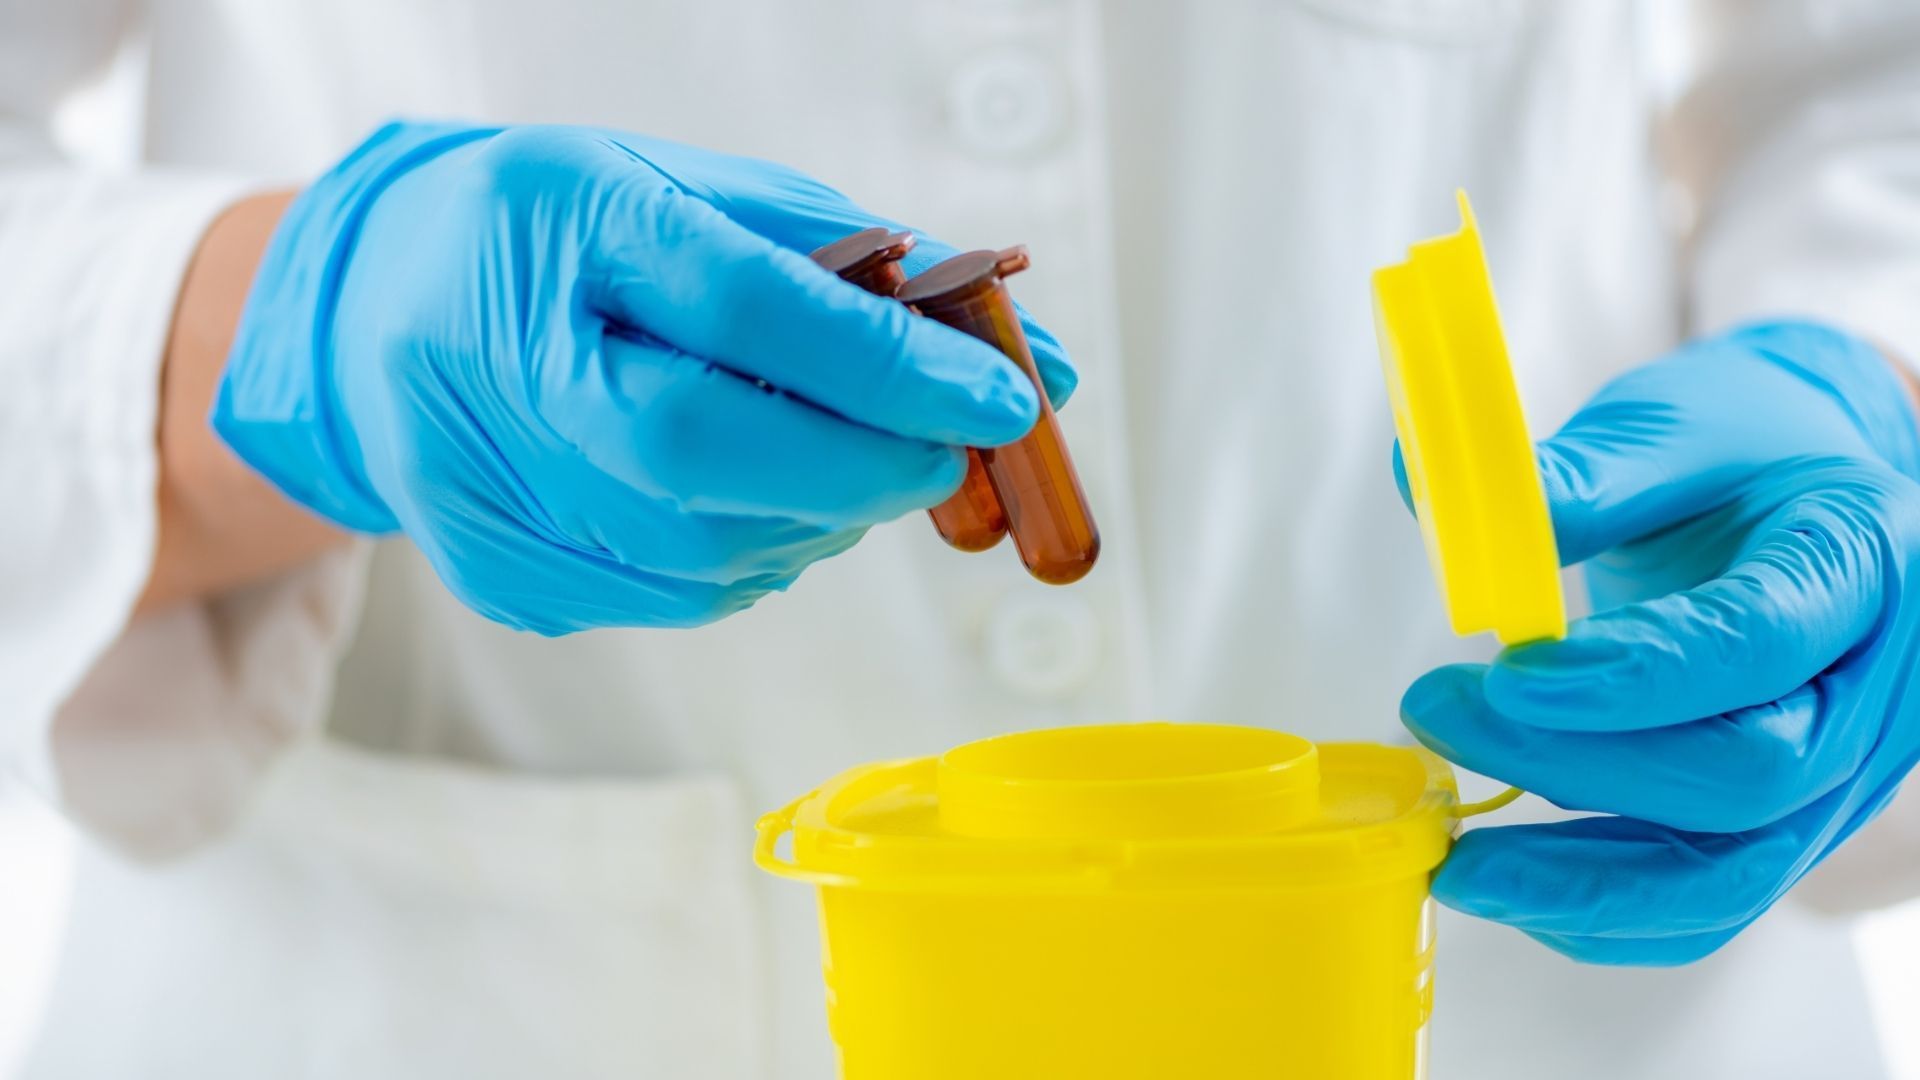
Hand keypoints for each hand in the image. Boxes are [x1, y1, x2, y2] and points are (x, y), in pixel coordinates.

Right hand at [214, 121, 1073, 633]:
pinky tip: (767, 507)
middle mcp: (492, 351)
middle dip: (862, 468)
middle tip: (943, 459)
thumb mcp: (699, 195)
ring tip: (853, 471)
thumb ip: (863, 270)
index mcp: (556, 217)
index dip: (887, 365)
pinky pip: (666, 595)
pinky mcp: (491, 570)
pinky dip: (755, 559)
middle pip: (702, 448)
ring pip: (695, 551)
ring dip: (819, 522)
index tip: (1001, 397)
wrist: (377, 309)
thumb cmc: (570, 237)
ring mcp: (473, 478)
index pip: (740, 304)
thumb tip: (1034, 364)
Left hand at [1398, 320, 1919, 964]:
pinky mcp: (1791, 823)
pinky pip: (1709, 900)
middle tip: (1437, 715)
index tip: (1510, 677)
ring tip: (1456, 858)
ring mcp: (1844, 772)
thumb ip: (1575, 476)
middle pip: (1746, 773)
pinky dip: (1604, 914)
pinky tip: (1508, 885)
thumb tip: (1428, 495)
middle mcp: (1876, 688)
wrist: (1808, 490)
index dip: (1633, 677)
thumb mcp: (1673, 425)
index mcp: (1861, 561)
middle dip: (1578, 765)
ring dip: (1582, 881)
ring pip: (1732, 870)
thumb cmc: (1742, 448)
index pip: (1759, 645)